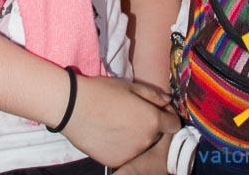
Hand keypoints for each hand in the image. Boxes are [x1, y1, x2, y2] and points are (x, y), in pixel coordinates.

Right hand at [63, 75, 179, 168]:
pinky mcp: (116, 162)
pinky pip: (126, 154)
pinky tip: (110, 133)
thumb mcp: (130, 86)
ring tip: (119, 123)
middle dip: (151, 125)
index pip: (174, 125)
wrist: (74, 108)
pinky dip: (123, 146)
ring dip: (137, 137)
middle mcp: (145, 141)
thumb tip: (167, 101)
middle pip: (157, 135)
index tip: (158, 110)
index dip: (168, 116)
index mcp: (152, 120)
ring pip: (141, 145)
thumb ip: (153, 95)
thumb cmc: (103, 92)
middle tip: (133, 113)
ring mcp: (131, 154)